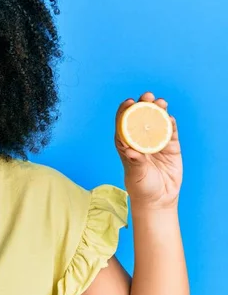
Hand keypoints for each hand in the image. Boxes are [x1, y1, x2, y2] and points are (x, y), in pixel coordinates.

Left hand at [114, 92, 182, 210]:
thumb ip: (135, 162)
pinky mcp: (170, 147)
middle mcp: (140, 140)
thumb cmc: (141, 187)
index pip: (123, 123)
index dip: (125, 111)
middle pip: (140, 118)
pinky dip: (171, 124)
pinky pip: (170, 132)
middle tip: (147, 96)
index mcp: (126, 144)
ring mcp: (155, 142)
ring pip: (157, 122)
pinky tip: (170, 118)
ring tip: (160, 102)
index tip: (129, 102)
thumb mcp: (136, 175)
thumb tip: (131, 151)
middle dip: (143, 105)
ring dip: (158, 110)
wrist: (159, 199)